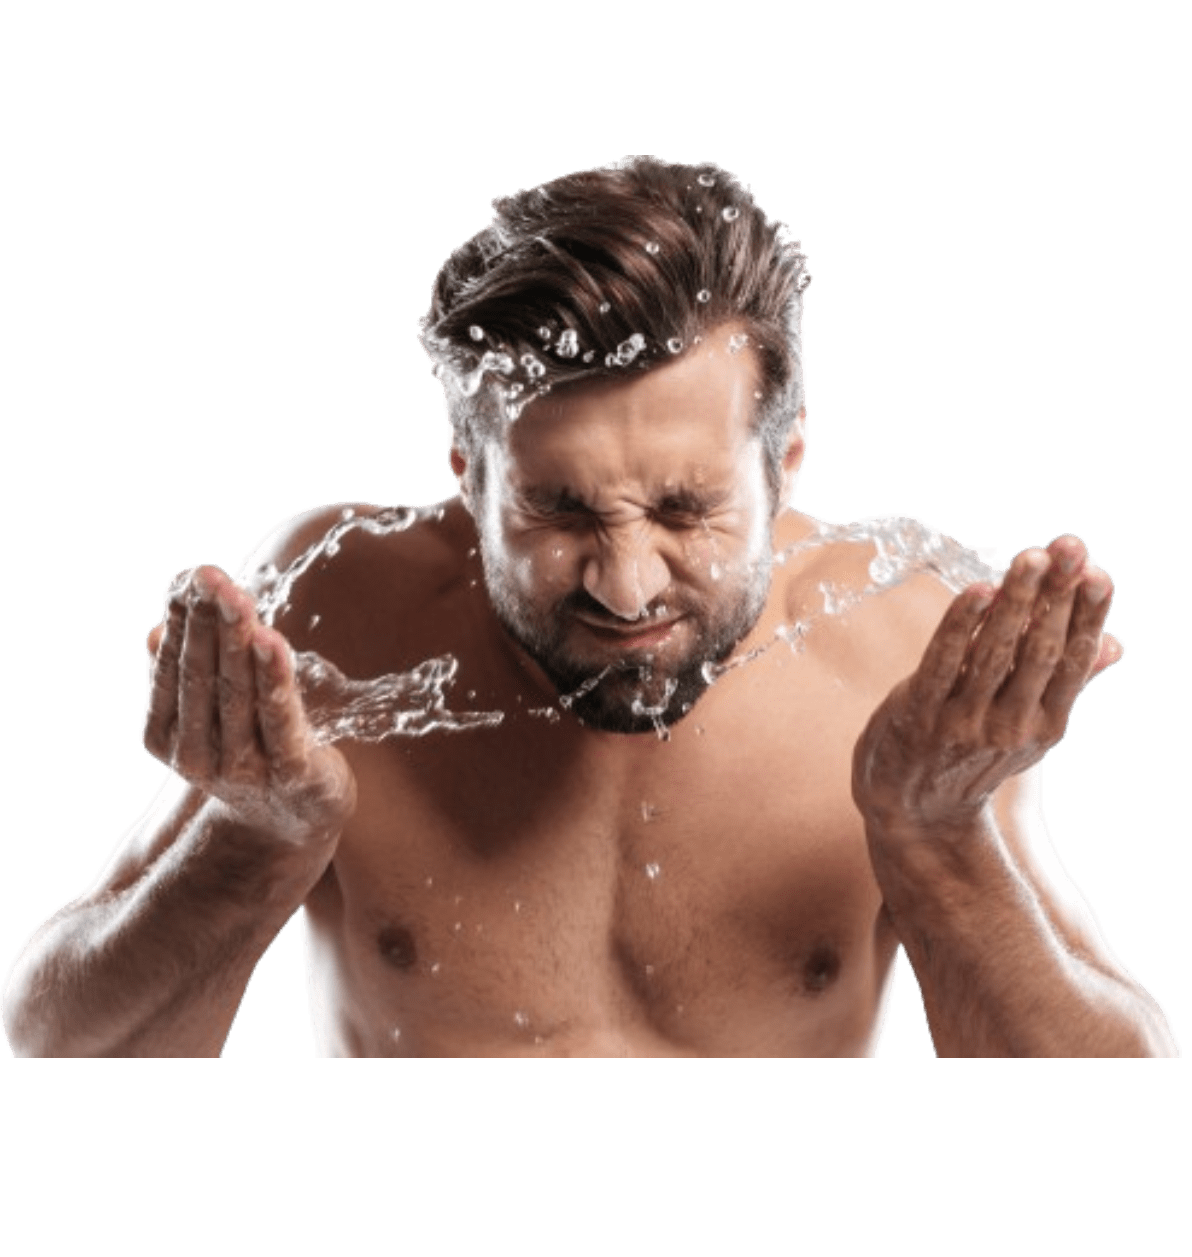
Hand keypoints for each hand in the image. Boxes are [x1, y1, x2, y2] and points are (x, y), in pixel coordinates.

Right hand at [141, 565, 356, 843]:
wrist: (294, 819)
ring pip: (237, 693)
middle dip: (206, 620)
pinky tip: (272, 641)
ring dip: (236, 639)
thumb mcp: (211, 712)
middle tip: (209, 574)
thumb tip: (156, 629)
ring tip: (236, 596)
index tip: (189, 574)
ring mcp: (244, 768)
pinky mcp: (292, 772)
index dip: (181, 619)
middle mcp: (198, 756)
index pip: (172, 668)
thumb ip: (186, 672)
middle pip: (202, 676)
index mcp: (167, 738)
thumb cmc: (250, 748)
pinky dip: (275, 679)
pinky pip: (281, 719)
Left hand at [852, 535, 1122, 836]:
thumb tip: (1117, 643)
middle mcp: (1011, 725)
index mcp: (1045, 723)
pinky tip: (976, 590)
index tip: (1100, 571)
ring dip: (1014, 601)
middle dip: (1056, 595)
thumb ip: (1066, 682)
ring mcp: (964, 720)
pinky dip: (960, 625)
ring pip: (994, 652)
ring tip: (1030, 558)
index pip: (1073, 661)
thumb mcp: (1028, 728)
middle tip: (1070, 545)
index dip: (1087, 615)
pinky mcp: (920, 713)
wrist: (914, 814)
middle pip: (1040, 650)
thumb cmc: (974, 757)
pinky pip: (943, 662)